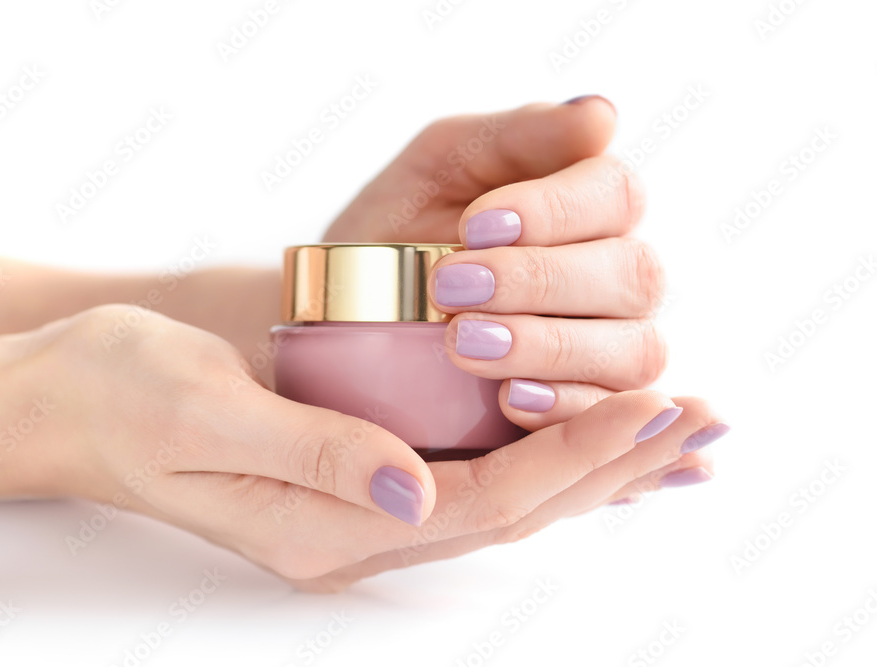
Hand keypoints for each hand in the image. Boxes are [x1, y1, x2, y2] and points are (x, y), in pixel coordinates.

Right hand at [0, 305, 723, 591]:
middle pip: (508, 512)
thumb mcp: (204, 414)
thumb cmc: (122, 393)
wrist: (66, 398)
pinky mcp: (351, 474)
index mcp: (322, 529)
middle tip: (692, 417)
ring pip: (497, 495)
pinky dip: (532, 448)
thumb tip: (415, 486)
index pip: (478, 504)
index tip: (641, 403)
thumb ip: (313, 454)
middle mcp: (351, 532)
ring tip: (663, 426)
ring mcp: (353, 508)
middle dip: (605, 466)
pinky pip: (466, 471)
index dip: (568, 458)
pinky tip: (571, 428)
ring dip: (583, 461)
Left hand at [325, 99, 664, 427]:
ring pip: (634, 350)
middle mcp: (619, 276)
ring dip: (547, 346)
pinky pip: (608, 415)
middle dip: (539, 281)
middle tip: (450, 285)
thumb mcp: (438, 167)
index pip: (616, 193)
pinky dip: (563, 407)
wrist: (353, 315)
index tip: (473, 225)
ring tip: (463, 343)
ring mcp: (616, 346)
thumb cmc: (403, 227)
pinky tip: (508, 401)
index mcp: (591, 205)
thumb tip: (602, 115)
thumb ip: (513, 136)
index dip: (554, 210)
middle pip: (634, 274)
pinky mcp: (593, 408)